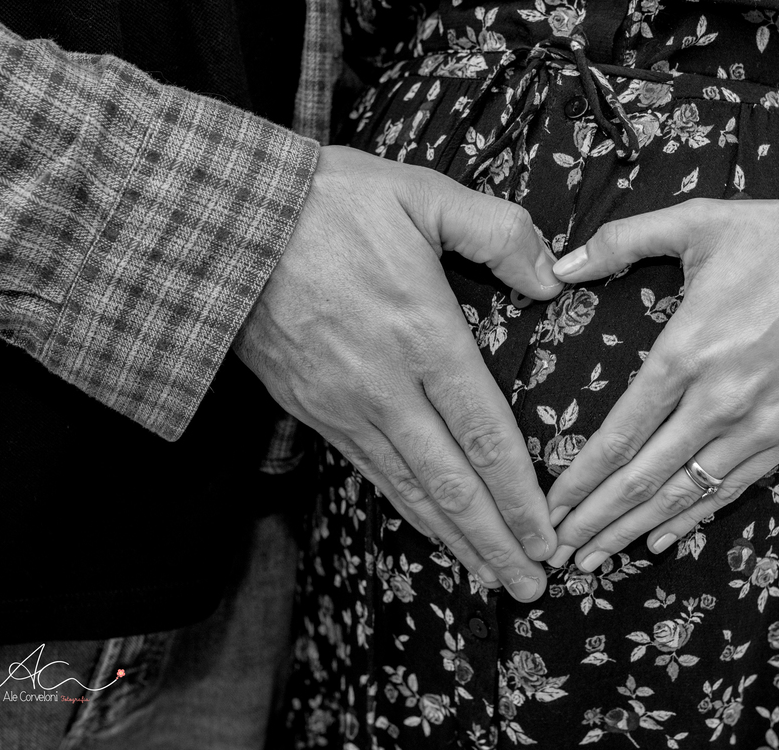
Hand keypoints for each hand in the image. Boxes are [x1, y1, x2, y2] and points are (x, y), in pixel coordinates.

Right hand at [236, 146, 561, 601]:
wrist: (225, 220)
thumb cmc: (329, 201)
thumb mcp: (423, 193)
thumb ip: (498, 233)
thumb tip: (552, 280)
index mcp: (423, 333)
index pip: (485, 433)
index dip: (520, 493)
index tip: (548, 535)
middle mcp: (386, 385)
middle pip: (451, 482)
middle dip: (496, 540)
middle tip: (532, 584)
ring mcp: (344, 404)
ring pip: (409, 490)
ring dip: (455, 539)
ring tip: (492, 576)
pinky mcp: (311, 410)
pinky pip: (370, 473)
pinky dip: (406, 511)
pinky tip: (430, 529)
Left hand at [543, 196, 778, 571]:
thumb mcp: (695, 223)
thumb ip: (619, 242)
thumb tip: (558, 266)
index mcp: (687, 353)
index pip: (620, 435)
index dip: (580, 479)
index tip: (549, 507)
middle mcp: (720, 400)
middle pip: (644, 478)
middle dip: (596, 520)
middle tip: (559, 554)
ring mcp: (760, 424)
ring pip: (685, 493)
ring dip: (635, 530)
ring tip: (595, 559)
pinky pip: (732, 487)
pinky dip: (692, 516)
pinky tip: (660, 537)